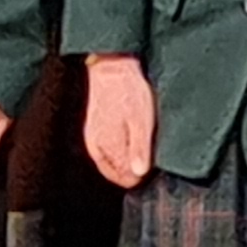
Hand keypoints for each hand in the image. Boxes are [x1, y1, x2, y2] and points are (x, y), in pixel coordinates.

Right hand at [81, 53, 154, 187]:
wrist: (112, 67)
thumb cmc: (129, 93)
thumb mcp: (142, 122)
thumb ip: (140, 150)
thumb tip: (140, 174)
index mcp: (108, 147)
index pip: (124, 179)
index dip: (142, 175)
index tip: (153, 164)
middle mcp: (97, 146)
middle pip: (116, 173)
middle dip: (132, 170)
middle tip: (149, 155)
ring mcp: (93, 137)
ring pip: (110, 162)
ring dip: (125, 160)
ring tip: (140, 143)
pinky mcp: (93, 128)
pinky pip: (105, 150)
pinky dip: (117, 150)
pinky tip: (128, 138)